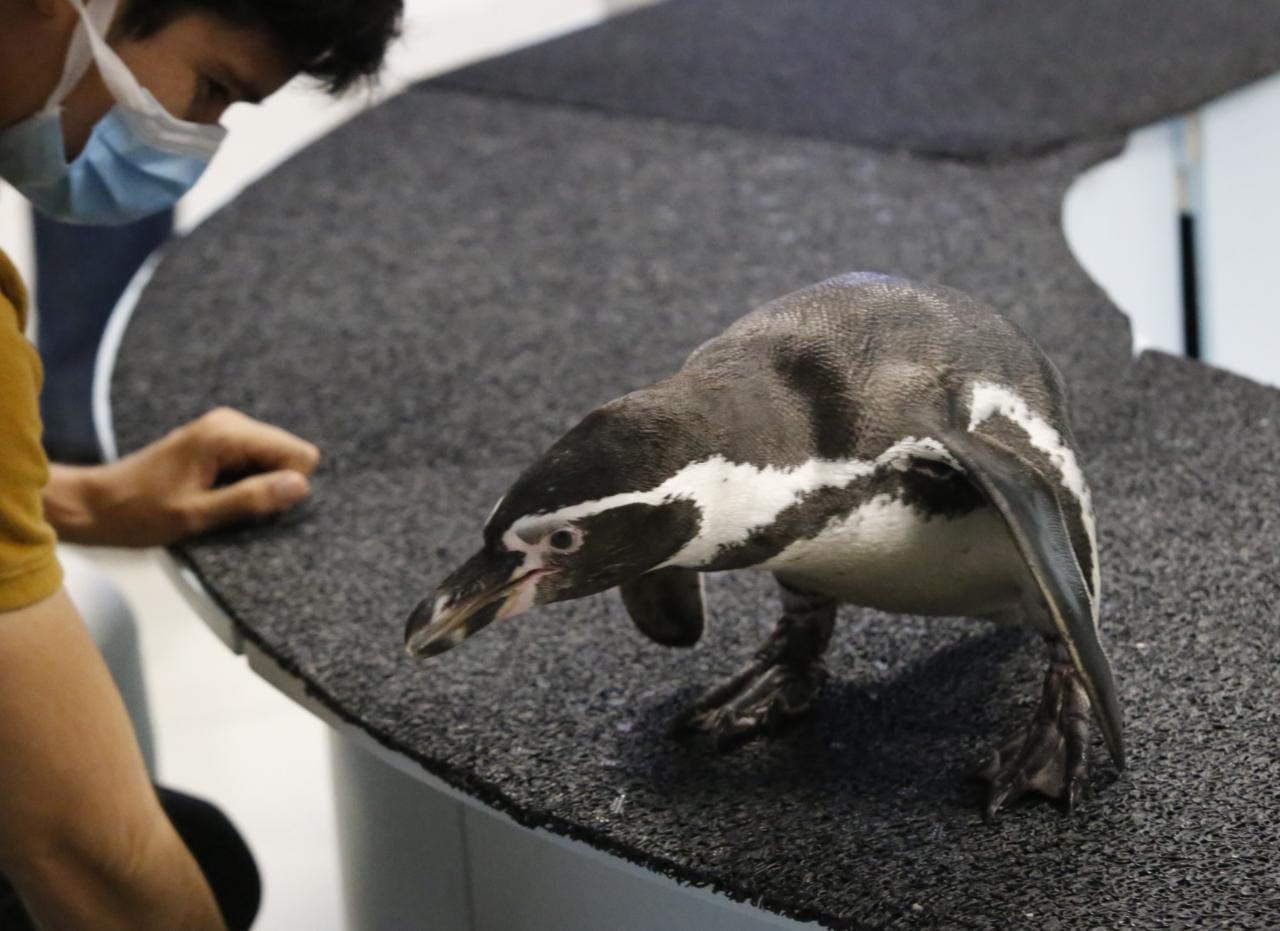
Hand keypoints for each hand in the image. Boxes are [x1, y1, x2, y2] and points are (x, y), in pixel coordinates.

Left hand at [45, 407, 320, 547]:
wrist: (96, 504)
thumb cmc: (141, 513)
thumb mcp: (197, 514)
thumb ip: (250, 499)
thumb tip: (301, 486)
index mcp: (226, 434)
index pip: (299, 454)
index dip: (284, 487)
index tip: (250, 505)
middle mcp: (230, 422)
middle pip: (289, 454)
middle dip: (272, 485)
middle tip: (230, 505)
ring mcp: (224, 428)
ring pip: (275, 458)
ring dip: (256, 486)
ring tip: (219, 501)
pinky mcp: (218, 440)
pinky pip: (256, 460)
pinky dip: (245, 482)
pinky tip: (216, 494)